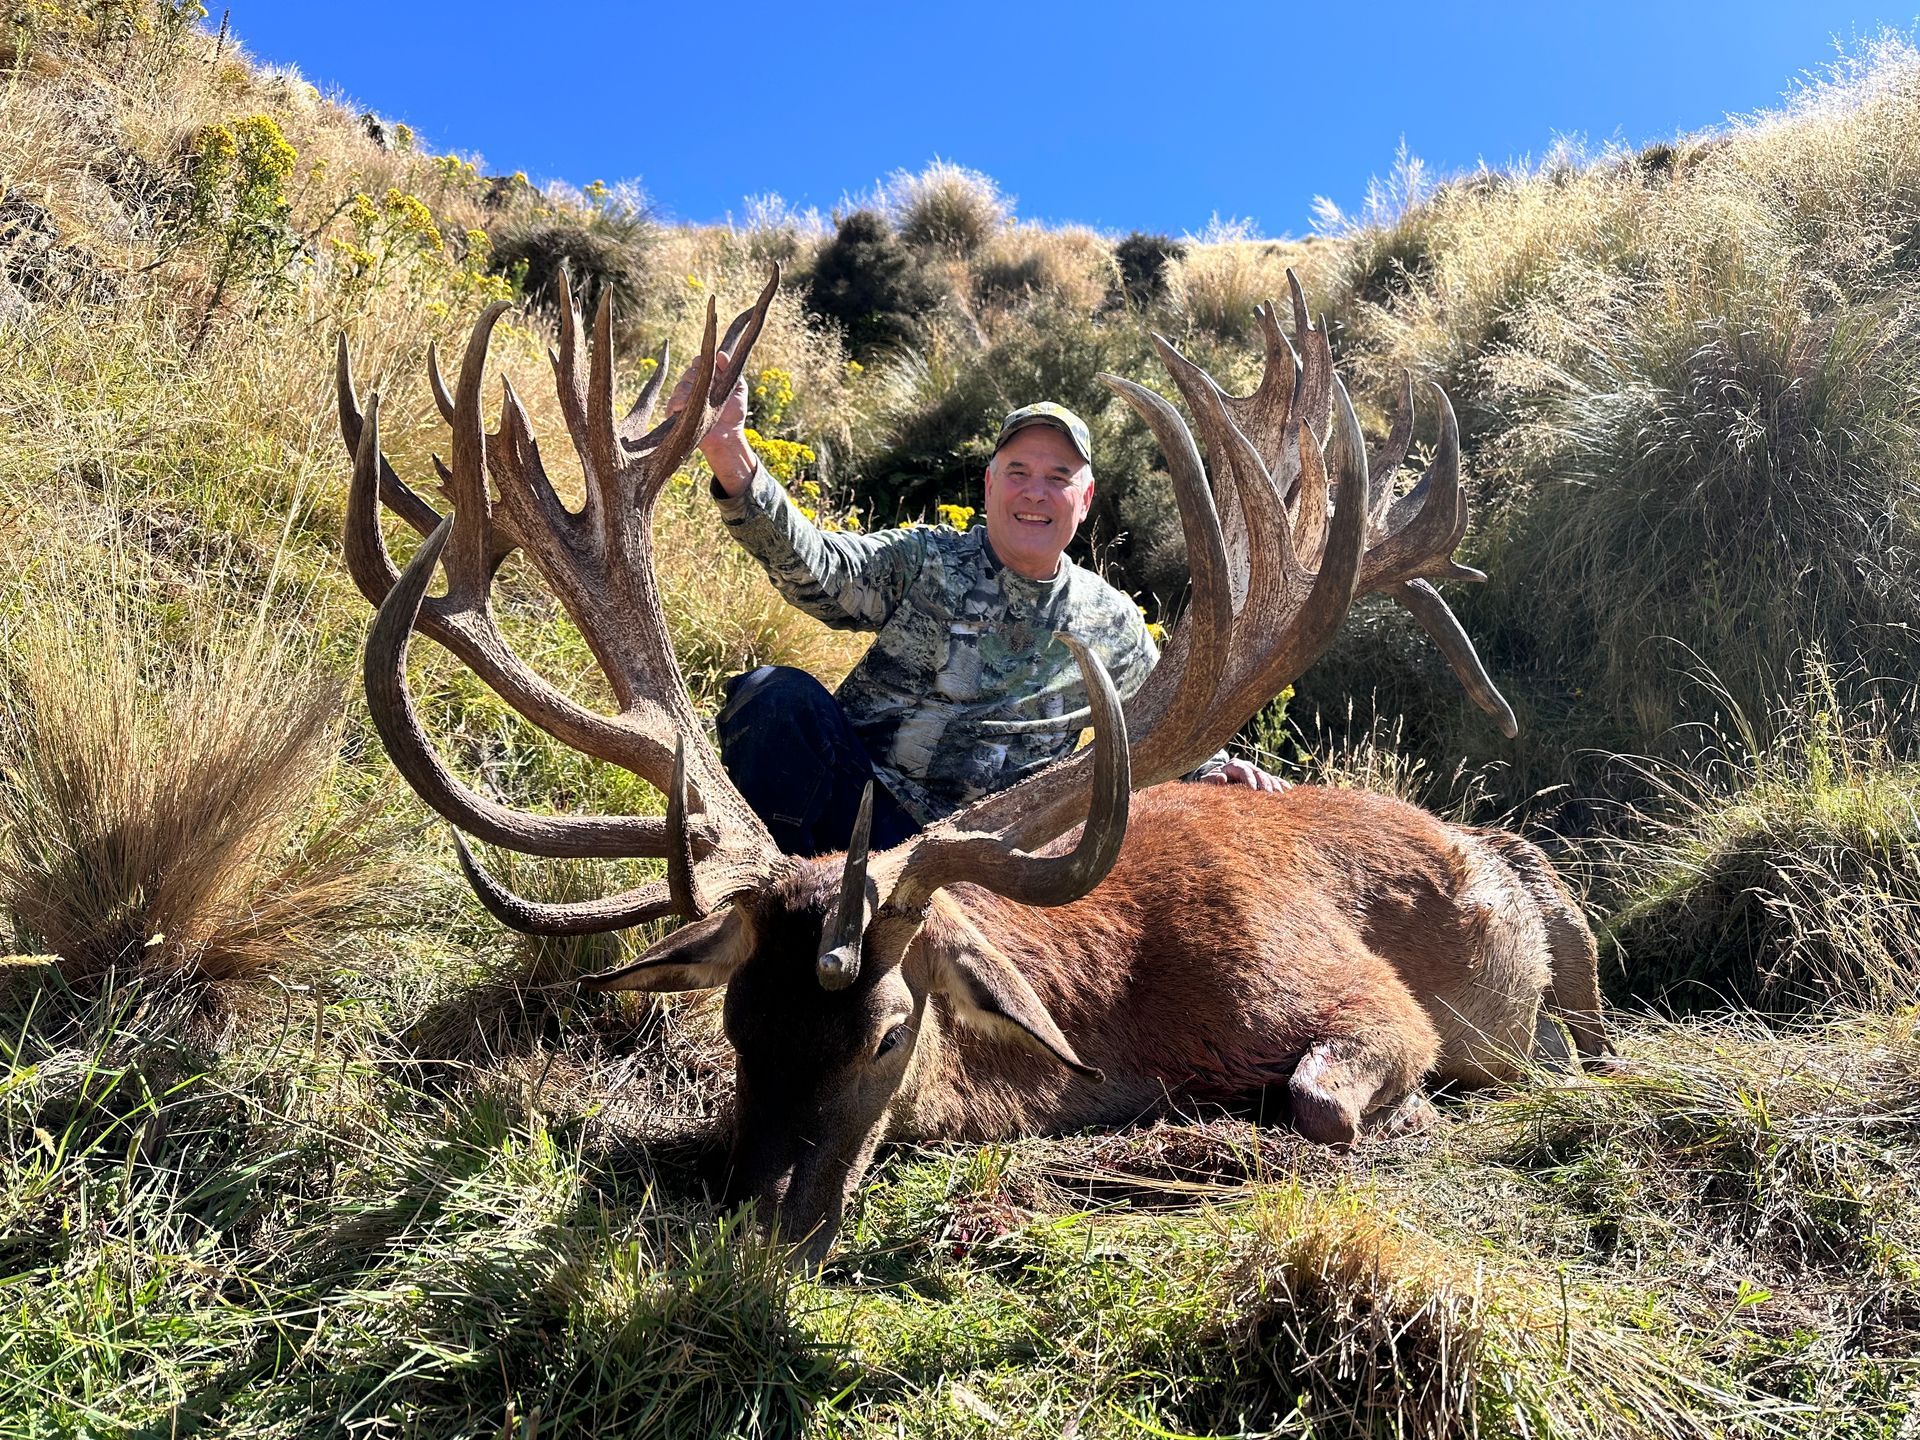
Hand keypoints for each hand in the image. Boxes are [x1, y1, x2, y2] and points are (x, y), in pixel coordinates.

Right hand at [666, 350, 754, 493]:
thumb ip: (730, 370)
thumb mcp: (738, 389)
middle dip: (696, 378)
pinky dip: (678, 404)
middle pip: (687, 373)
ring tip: (699, 403)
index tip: (709, 369)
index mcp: (706, 379)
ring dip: (689, 392)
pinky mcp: (676, 414)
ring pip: (679, 386)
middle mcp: (693, 387)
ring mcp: (683, 400)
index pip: (697, 362)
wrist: (728, 436)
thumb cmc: (735, 414)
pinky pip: (671, 403)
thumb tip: (720, 354)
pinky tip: (686, 408)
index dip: (701, 363)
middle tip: (706, 389)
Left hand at [1197, 757, 1290, 791]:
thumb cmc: (1211, 782)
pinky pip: (1275, 780)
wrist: (1217, 780)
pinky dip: (1282, 784)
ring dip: (1275, 786)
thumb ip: (1212, 779)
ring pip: (1269, 777)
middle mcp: (1248, 767)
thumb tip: (1221, 778)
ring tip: (1280, 797)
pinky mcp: (1262, 778)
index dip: (1249, 780)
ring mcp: (1256, 772)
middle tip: (1270, 796)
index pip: (1244, 771)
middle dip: (1265, 784)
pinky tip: (1289, 791)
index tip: (1253, 791)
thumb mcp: (1207, 781)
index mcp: (1235, 765)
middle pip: (1259, 773)